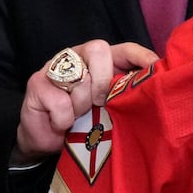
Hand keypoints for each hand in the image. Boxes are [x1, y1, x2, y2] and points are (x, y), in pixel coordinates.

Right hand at [14, 40, 157, 161]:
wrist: (45, 142)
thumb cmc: (81, 124)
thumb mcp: (109, 110)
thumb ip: (125, 96)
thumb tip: (155, 92)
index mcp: (99, 62)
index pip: (123, 49)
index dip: (140, 56)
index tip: (156, 68)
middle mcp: (77, 58)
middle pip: (98, 50)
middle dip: (104, 79)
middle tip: (100, 103)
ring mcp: (54, 68)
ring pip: (79, 78)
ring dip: (81, 107)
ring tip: (77, 118)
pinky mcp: (36, 83)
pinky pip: (61, 102)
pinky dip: (64, 119)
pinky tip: (60, 124)